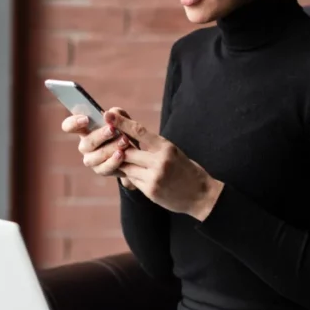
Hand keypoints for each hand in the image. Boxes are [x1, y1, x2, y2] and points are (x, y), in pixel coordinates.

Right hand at [60, 107, 136, 188]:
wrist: (136, 151)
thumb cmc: (126, 131)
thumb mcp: (123, 118)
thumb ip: (117, 114)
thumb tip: (109, 114)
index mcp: (85, 129)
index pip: (69, 126)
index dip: (73, 123)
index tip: (86, 119)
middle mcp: (85, 145)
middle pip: (86, 143)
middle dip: (100, 136)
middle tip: (112, 129)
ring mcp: (91, 159)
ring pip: (95, 156)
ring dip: (110, 148)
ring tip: (124, 141)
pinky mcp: (101, 170)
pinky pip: (104, 168)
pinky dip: (113, 161)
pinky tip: (121, 154)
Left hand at [104, 110, 223, 220]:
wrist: (201, 195)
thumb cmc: (186, 170)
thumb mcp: (174, 152)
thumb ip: (154, 146)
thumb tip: (130, 137)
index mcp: (166, 147)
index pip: (139, 131)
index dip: (122, 122)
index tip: (109, 114)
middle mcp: (160, 161)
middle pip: (127, 151)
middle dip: (118, 149)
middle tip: (110, 144)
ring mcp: (154, 177)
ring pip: (126, 167)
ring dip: (123, 164)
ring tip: (124, 161)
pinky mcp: (150, 191)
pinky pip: (132, 180)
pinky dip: (131, 176)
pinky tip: (136, 176)